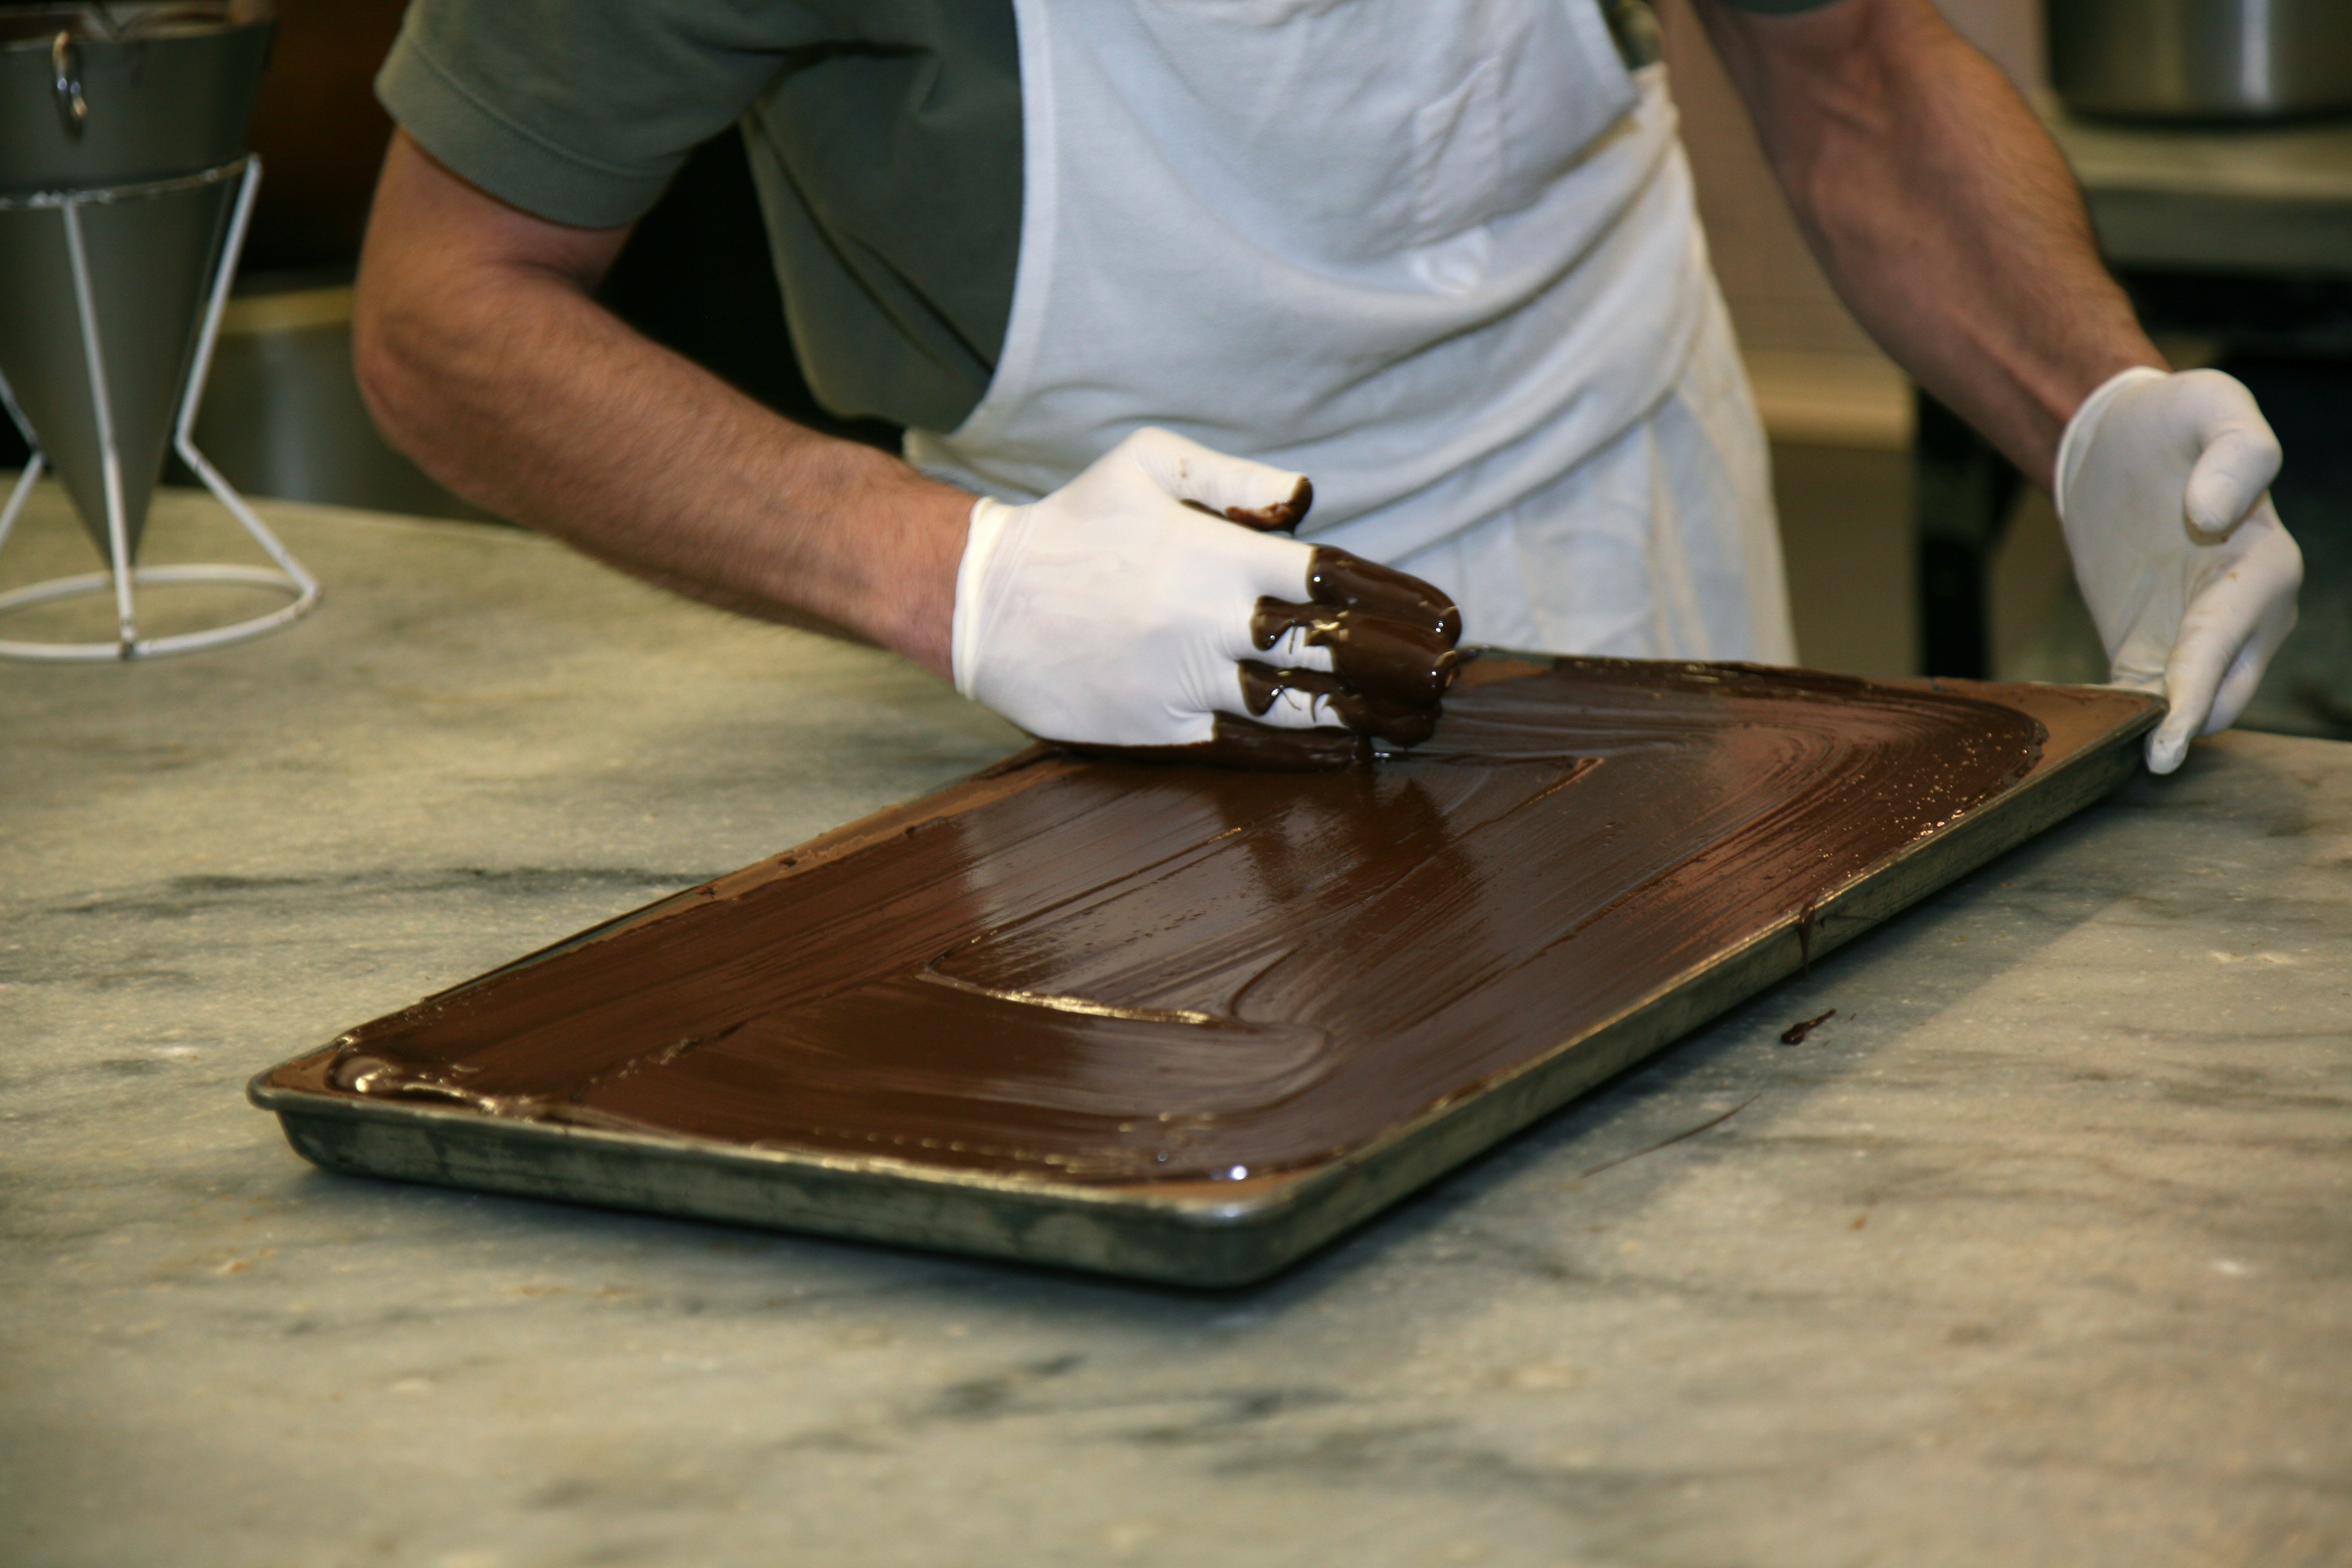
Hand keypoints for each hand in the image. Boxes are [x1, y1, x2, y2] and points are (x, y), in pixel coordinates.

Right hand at [951, 428, 1465, 768]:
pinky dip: (1306, 754)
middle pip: (1329, 650)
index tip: (1447, 620)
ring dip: (1367, 715)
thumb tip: (1308, 498)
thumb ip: (1234, 476)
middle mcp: (1208, 619)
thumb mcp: (1147, 462)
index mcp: (1216, 552)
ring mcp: (1184, 680)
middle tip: (1451, 678)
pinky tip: (1354, 754)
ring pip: (1297, 707)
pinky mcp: (1158, 727)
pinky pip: (1246, 746)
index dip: (1398, 602)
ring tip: (1420, 720)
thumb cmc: (1072, 523)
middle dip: (1399, 665)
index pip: (1331, 579)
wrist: (983, 601)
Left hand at [2056, 367, 2301, 773]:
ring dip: (2151, 729)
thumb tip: (2217, 511)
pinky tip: (2084, 733)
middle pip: (2219, 691)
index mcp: (2266, 565)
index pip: (2229, 638)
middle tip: (2128, 757)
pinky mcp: (2151, 647)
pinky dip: (2120, 716)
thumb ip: (2236, 451)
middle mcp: (2245, 614)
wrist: (2121, 441)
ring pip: (2185, 706)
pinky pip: (2142, 695)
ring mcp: (2200, 637)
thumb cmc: (2173, 421)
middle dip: (2182, 726)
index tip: (2169, 730)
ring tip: (2100, 753)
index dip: (2200, 687)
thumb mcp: (2211, 402)